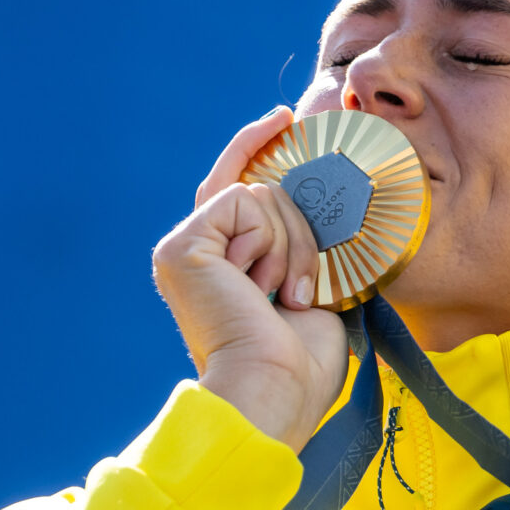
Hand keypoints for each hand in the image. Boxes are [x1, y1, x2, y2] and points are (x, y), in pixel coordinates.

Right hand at [151, 106, 351, 451]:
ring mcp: (184, 248)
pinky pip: (247, 202)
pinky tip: (265, 286)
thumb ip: (305, 246)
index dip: (255, 146)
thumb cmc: (300, 364)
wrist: (274, 390)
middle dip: (303, 233)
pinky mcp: (184, 246)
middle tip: (303, 290)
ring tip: (286, 298)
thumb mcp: (312, 291)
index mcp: (219, 269)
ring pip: (263, 196)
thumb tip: (325, 210)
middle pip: (261, 192)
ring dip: (295, 246)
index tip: (283, 118)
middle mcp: (193, 254)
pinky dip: (274, 240)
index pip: (237, 190)